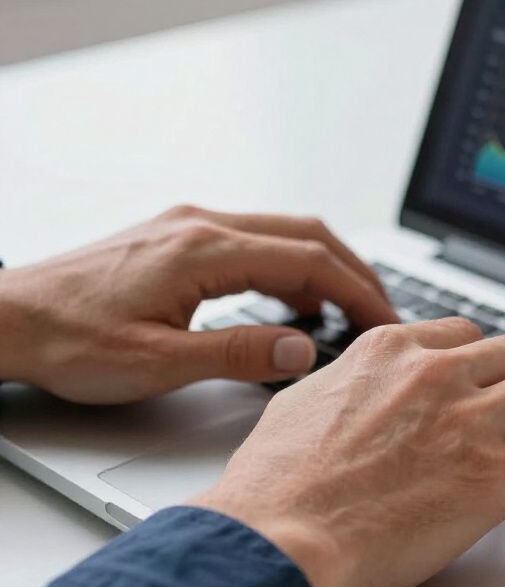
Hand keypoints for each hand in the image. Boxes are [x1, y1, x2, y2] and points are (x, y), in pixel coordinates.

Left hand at [0, 205, 396, 403]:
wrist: (5, 318)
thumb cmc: (67, 340)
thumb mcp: (156, 362)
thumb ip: (237, 353)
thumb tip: (302, 348)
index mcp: (203, 249)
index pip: (309, 260)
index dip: (358, 291)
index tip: (385, 321)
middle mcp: (202, 224)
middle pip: (307, 234)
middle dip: (354, 273)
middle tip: (382, 314)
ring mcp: (189, 225)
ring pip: (283, 234)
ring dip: (324, 267)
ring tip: (347, 311)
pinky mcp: (178, 237)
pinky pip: (255, 241)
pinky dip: (289, 267)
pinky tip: (291, 301)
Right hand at [192, 317, 504, 586]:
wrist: (275, 543)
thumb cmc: (274, 488)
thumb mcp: (301, 403)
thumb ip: (345, 382)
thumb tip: (359, 385)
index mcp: (390, 352)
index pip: (465, 335)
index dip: (490, 362)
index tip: (499, 382)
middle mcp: (435, 374)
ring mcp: (467, 421)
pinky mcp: (492, 477)